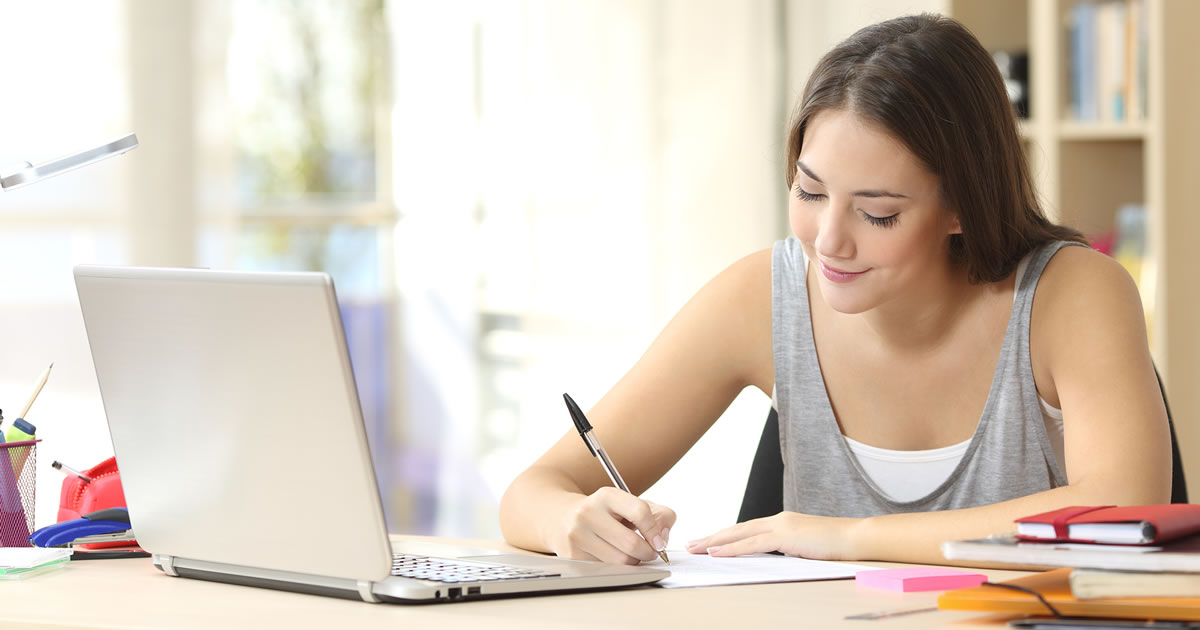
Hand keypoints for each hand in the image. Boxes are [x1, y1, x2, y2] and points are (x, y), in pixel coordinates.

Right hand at [551, 486, 675, 564]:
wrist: (562, 517)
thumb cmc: (604, 513)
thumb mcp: (630, 504)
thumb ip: (658, 515)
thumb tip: (663, 537)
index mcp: (606, 496)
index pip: (640, 512)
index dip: (655, 531)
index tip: (660, 542)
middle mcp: (588, 512)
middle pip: (631, 543)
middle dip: (648, 552)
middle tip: (650, 552)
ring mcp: (578, 535)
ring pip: (621, 561)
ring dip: (634, 561)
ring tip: (631, 553)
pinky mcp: (573, 555)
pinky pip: (608, 569)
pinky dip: (618, 567)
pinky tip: (614, 555)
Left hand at [685, 511, 860, 559]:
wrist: (856, 539)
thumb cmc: (835, 547)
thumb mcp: (804, 549)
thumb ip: (786, 551)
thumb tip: (770, 560)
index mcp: (781, 523)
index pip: (746, 530)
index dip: (725, 536)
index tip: (707, 543)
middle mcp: (777, 520)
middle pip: (737, 529)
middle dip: (712, 537)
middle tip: (691, 544)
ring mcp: (781, 526)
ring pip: (740, 534)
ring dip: (715, 542)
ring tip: (696, 548)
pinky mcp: (786, 535)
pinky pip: (753, 544)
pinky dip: (733, 548)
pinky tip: (717, 553)